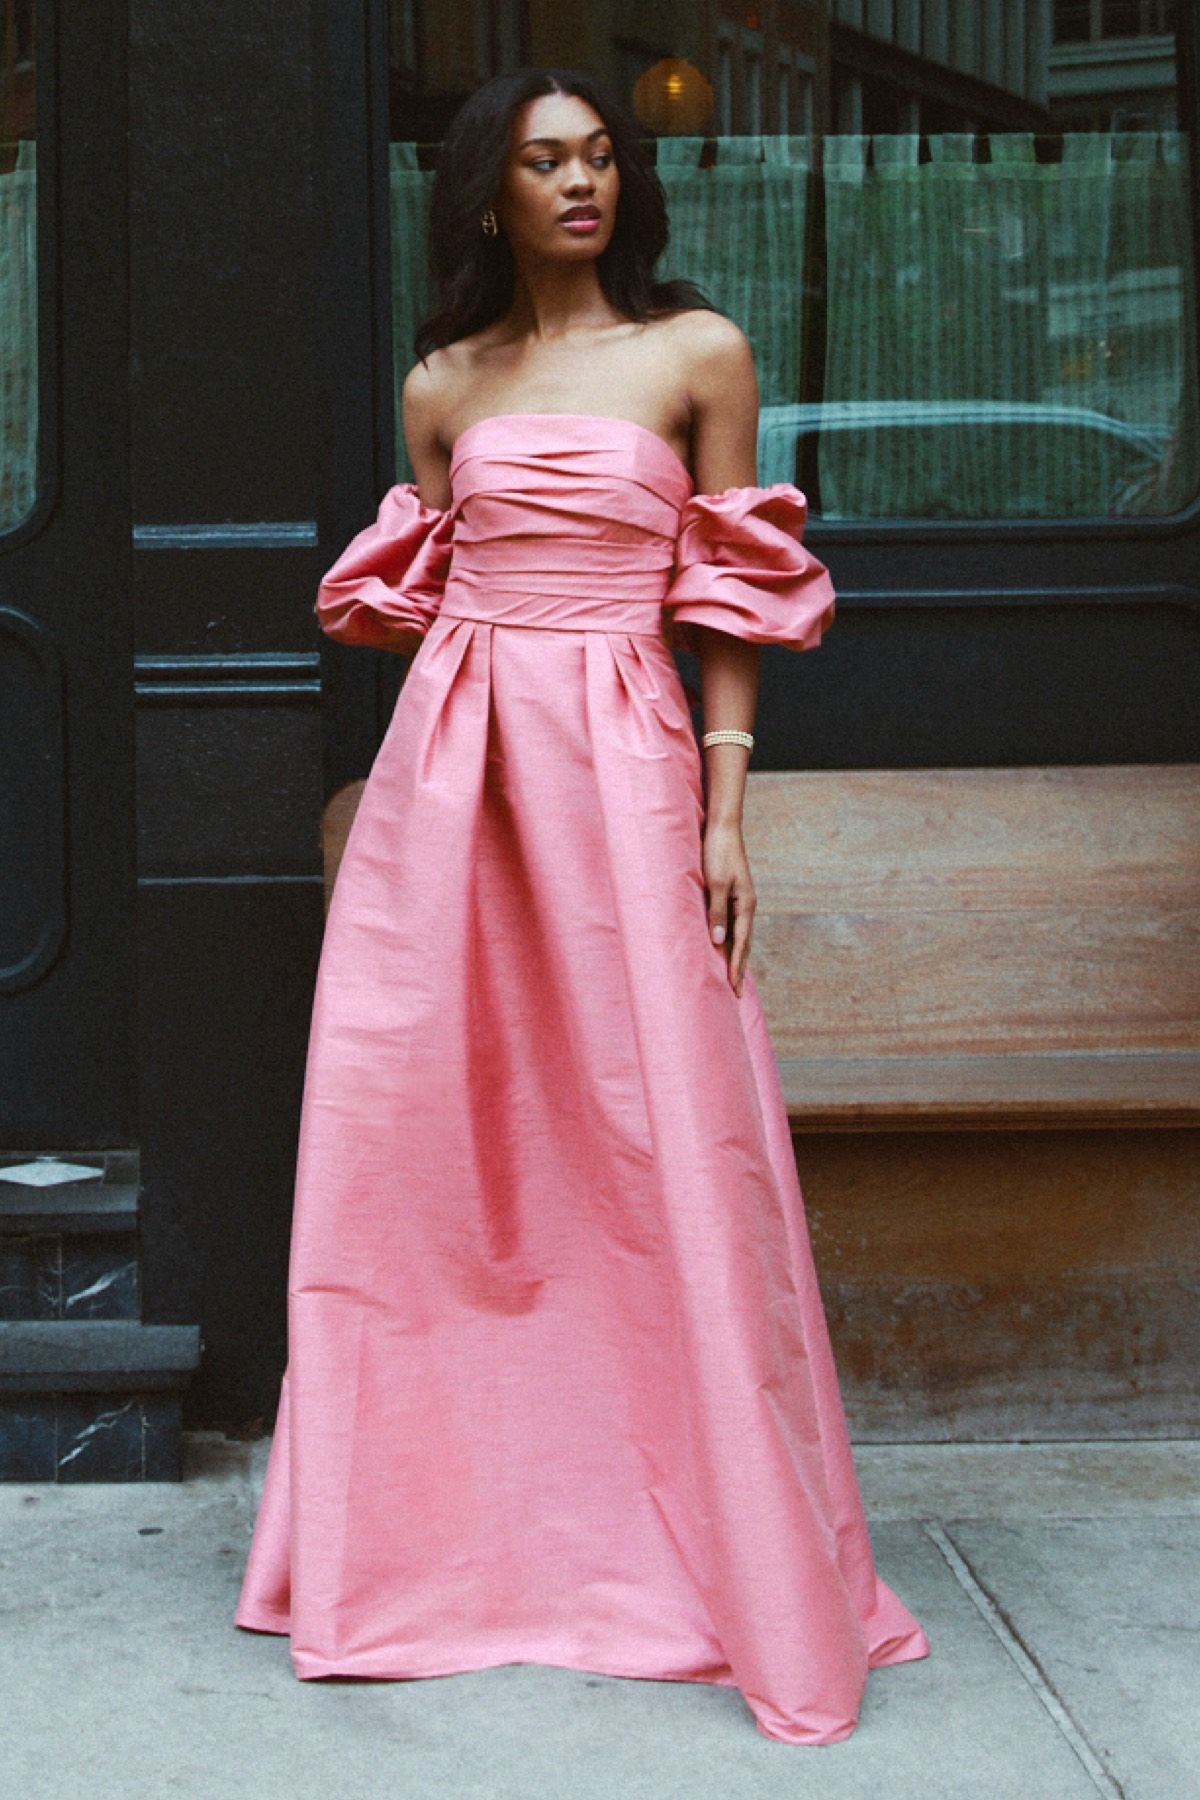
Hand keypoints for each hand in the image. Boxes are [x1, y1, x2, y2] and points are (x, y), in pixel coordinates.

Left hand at [702, 817, 755, 996]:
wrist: (722, 828)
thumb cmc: (718, 853)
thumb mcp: (716, 883)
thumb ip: (717, 912)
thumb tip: (718, 941)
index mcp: (746, 905)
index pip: (741, 944)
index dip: (736, 967)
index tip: (733, 988)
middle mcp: (746, 905)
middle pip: (744, 943)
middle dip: (739, 968)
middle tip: (735, 992)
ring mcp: (741, 900)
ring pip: (739, 935)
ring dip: (735, 956)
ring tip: (731, 976)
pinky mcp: (732, 894)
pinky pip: (732, 924)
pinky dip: (730, 940)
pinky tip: (723, 946)